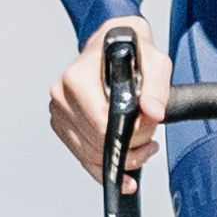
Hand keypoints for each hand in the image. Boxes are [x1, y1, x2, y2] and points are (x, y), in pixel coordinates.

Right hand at [39, 23, 149, 184]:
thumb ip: (157, 87)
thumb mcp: (154, 61)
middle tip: (149, 135)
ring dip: (121, 158)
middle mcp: (62, 94)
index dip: (132, 133)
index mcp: (78, 77)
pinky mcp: (62, 126)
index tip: (150, 127)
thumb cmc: (132, 53)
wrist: (112, 47)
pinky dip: (105, 166)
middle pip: (97, 142)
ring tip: (142, 143)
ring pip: (91, 155)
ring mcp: (59, 112)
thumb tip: (153, 112)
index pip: (103, 123)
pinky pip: (83, 158)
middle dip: (130, 146)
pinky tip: (124, 168)